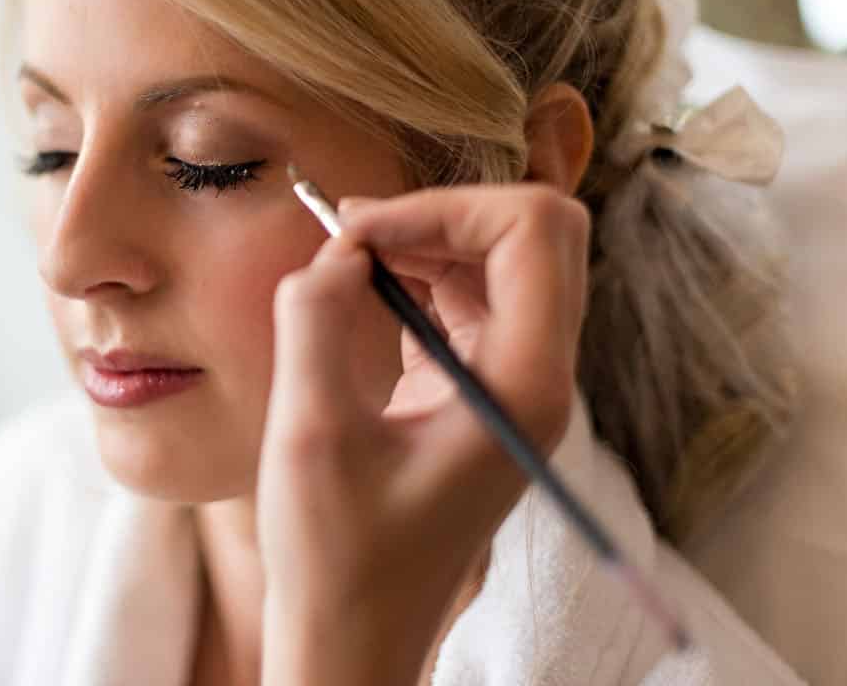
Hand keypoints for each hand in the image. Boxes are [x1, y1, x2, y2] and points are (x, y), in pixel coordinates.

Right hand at [258, 184, 589, 685]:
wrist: (355, 638)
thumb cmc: (338, 557)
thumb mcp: (310, 432)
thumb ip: (315, 322)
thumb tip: (331, 254)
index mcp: (524, 386)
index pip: (533, 233)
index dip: (444, 207)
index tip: (356, 232)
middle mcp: (535, 378)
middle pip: (532, 237)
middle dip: (442, 214)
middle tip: (353, 234)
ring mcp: (512, 387)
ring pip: (500, 263)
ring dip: (425, 241)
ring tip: (344, 257)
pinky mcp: (478, 395)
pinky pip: (468, 303)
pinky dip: (416, 278)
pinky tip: (357, 290)